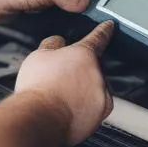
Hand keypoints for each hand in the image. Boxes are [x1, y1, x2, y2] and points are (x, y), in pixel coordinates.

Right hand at [14, 22, 114, 145]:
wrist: (39, 120)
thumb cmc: (38, 88)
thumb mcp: (39, 56)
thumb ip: (53, 45)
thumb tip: (58, 43)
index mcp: (85, 54)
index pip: (98, 37)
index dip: (103, 31)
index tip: (109, 26)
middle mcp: (98, 75)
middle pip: (92, 68)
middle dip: (78, 72)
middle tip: (58, 80)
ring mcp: (101, 98)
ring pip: (93, 90)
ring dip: (80, 91)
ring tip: (58, 98)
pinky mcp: (98, 118)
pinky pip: (92, 109)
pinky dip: (81, 109)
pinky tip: (64, 110)